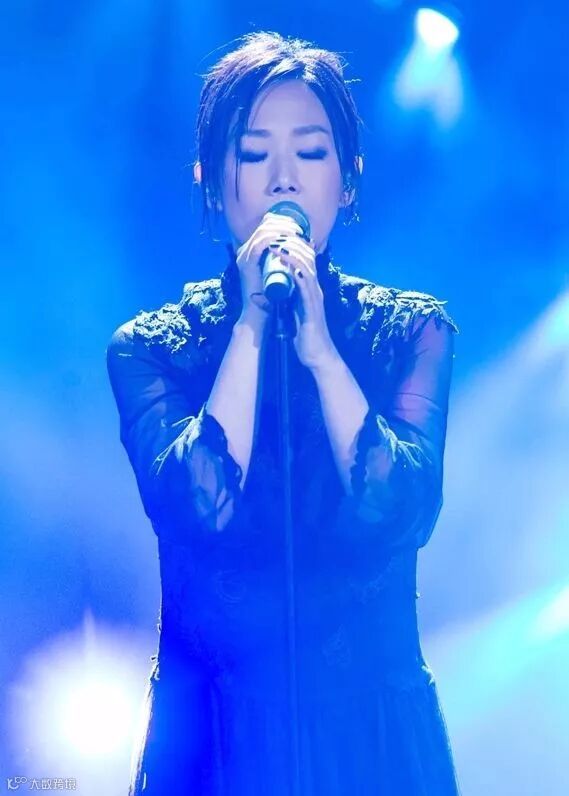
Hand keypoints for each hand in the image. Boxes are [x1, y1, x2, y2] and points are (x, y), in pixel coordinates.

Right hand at [235, 213, 303, 326]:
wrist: (260, 313)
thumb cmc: (272, 296)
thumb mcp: (282, 272)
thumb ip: (290, 259)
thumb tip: (310, 243)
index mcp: (251, 252)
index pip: (265, 228)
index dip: (282, 223)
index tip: (298, 227)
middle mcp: (244, 251)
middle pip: (264, 227)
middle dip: (283, 224)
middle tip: (298, 228)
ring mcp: (243, 257)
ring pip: (263, 233)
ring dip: (281, 230)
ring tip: (296, 233)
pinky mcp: (246, 264)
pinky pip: (259, 245)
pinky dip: (273, 240)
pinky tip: (285, 240)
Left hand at [270, 235, 336, 369]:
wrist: (317, 355)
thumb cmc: (305, 336)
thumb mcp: (294, 312)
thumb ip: (288, 300)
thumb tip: (275, 290)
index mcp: (309, 290)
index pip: (305, 262)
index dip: (293, 247)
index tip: (279, 236)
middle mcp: (315, 290)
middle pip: (308, 259)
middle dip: (292, 245)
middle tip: (277, 233)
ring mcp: (315, 298)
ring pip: (307, 269)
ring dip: (292, 255)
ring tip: (278, 243)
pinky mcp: (312, 308)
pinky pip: (306, 287)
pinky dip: (297, 274)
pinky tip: (289, 265)